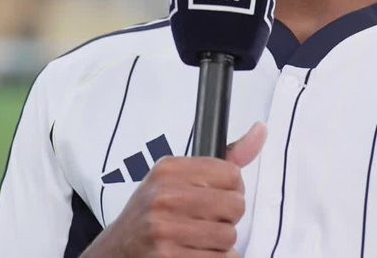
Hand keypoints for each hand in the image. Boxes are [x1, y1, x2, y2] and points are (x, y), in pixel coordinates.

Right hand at [81, 122, 266, 256]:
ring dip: (220, 244)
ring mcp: (164, 228)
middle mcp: (164, 195)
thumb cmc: (153, 214)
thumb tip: (261, 130)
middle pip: (235, 206)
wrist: (116, 250)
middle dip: (227, 218)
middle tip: (206, 222)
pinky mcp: (168, 257)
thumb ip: (225, 159)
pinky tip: (195, 254)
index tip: (216, 198)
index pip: (231, 175)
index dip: (231, 190)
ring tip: (198, 240)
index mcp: (168, 169)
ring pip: (228, 237)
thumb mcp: (178, 179)